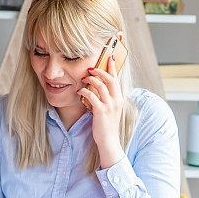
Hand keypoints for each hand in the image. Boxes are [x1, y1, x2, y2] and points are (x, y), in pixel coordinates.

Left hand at [77, 38, 124, 167]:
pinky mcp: (101, 112)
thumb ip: (105, 98)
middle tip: (90, 67)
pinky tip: (79, 92)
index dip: (113, 67)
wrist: (109, 141)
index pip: (117, 79)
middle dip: (100, 70)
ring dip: (91, 79)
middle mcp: (116, 100)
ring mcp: (110, 106)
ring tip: (83, 78)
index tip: (109, 56)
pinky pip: (92, 97)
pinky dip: (84, 92)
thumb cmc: (106, 125)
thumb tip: (96, 87)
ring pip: (101, 86)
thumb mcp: (109, 109)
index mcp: (119, 98)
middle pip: (110, 79)